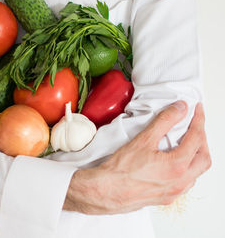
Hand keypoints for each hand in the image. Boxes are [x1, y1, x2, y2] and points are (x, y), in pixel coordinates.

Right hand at [63, 101, 210, 214]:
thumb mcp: (143, 140)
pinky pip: (185, 184)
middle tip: (195, 126)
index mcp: (177, 166)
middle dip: (202, 139)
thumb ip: (164, 121)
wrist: (104, 191)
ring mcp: (173, 192)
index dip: (199, 120)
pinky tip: (176, 164)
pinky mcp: (165, 198)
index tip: (197, 110)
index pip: (197, 138)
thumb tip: (179, 109)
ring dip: (196, 156)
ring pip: (196, 173)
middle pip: (204, 158)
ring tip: (187, 144)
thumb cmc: (119, 171)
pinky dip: (187, 170)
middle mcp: (179, 182)